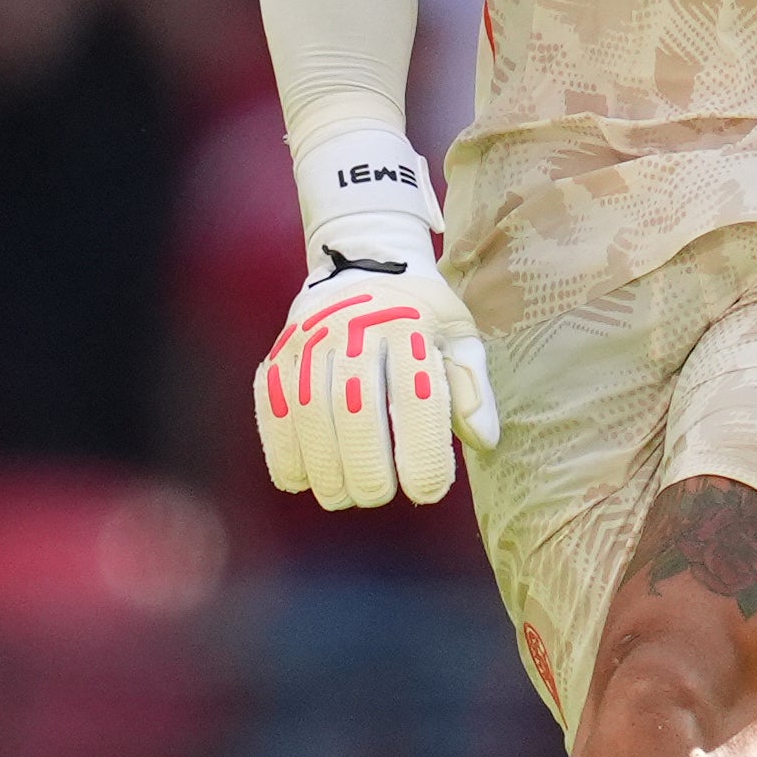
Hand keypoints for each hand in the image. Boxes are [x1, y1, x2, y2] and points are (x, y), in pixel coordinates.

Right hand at [253, 226, 499, 510]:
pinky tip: (301, 478)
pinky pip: (272, 410)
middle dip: (367, 469)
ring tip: (343, 494)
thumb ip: (472, 389)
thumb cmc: (420, 312)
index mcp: (409, 325)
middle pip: (356, 412)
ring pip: (310, 416)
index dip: (422, 455)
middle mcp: (355, 328)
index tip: (427, 491)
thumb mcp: (458, 335)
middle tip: (378, 495)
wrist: (362, 261)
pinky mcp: (279, 354)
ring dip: (325, 468)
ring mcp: (310, 340)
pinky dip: (283, 451)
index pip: (417, 399)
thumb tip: (484, 442)